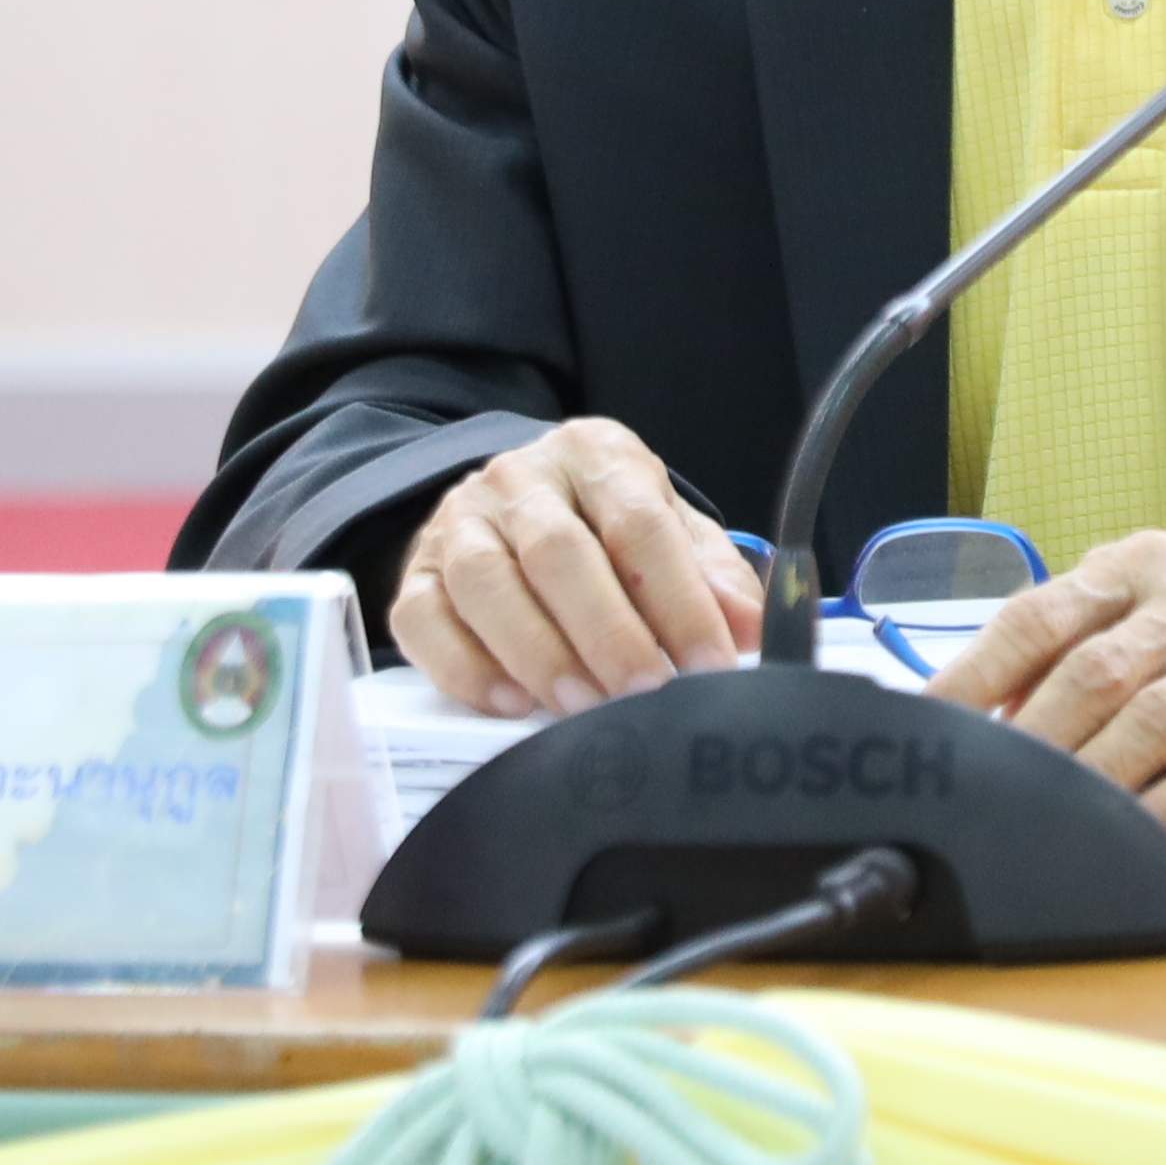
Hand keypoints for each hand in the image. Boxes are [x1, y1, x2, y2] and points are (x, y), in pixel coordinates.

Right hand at [391, 420, 760, 717]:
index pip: (639, 524)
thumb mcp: (668, 529)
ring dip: (539, 653)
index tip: (711, 664)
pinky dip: (467, 669)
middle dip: (608, 633)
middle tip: (644, 695)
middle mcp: (521, 479)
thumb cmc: (603, 526)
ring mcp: (459, 523)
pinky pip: (426, 622)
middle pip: (558, 552)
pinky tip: (512, 704)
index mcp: (596, 455)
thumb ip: (710, 574)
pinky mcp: (414, 574)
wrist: (512, 505)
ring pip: (486, 583)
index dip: (678, 600)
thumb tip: (752, 631)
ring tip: (582, 709)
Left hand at [933, 530, 1165, 832]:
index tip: (925, 729)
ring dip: (1088, 779)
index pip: (1039, 617)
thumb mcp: (1159, 605)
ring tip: (1039, 823)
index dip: (973, 676)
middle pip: (1090, 673)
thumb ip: (1077, 644)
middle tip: (978, 795)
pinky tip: (1134, 840)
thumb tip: (977, 713)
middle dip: (1026, 744)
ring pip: (1152, 720)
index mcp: (1144, 566)